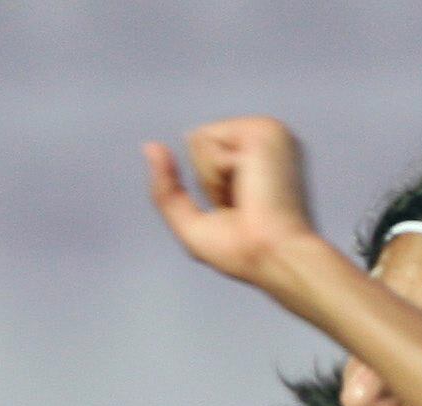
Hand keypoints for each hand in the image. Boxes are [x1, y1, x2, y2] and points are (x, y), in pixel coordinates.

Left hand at [144, 116, 320, 288]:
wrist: (273, 257)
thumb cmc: (241, 252)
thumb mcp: (191, 222)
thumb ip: (167, 186)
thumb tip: (148, 146)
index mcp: (260, 156)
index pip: (204, 149)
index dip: (208, 185)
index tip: (239, 207)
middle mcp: (266, 139)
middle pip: (197, 140)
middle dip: (207, 179)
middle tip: (241, 203)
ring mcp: (267, 132)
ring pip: (200, 138)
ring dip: (211, 177)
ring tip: (245, 195)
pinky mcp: (263, 131)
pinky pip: (207, 140)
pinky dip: (216, 171)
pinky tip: (248, 185)